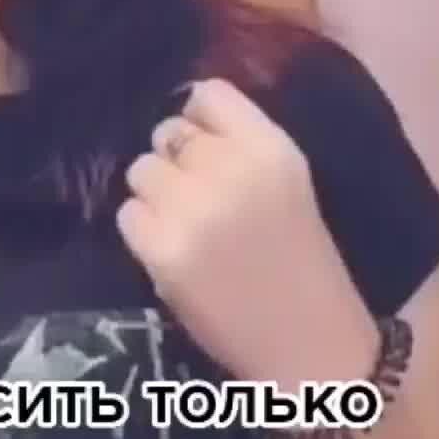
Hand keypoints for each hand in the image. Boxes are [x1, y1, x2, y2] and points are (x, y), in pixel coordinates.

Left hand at [115, 78, 379, 390]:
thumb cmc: (300, 263)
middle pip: (167, 132)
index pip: (208, 93)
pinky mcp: (163, 250)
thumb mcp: (289, 184)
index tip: (205, 148)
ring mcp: (193, 209)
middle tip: (196, 200)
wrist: (310, 345)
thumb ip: (241, 145)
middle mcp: (232, 170)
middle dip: (174, 162)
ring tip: (184, 228)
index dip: (197, 120)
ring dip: (154, 196)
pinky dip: (143, 233)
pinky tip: (172, 254)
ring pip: (140, 170)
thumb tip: (179, 119)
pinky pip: (128, 215)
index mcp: (273, 148)